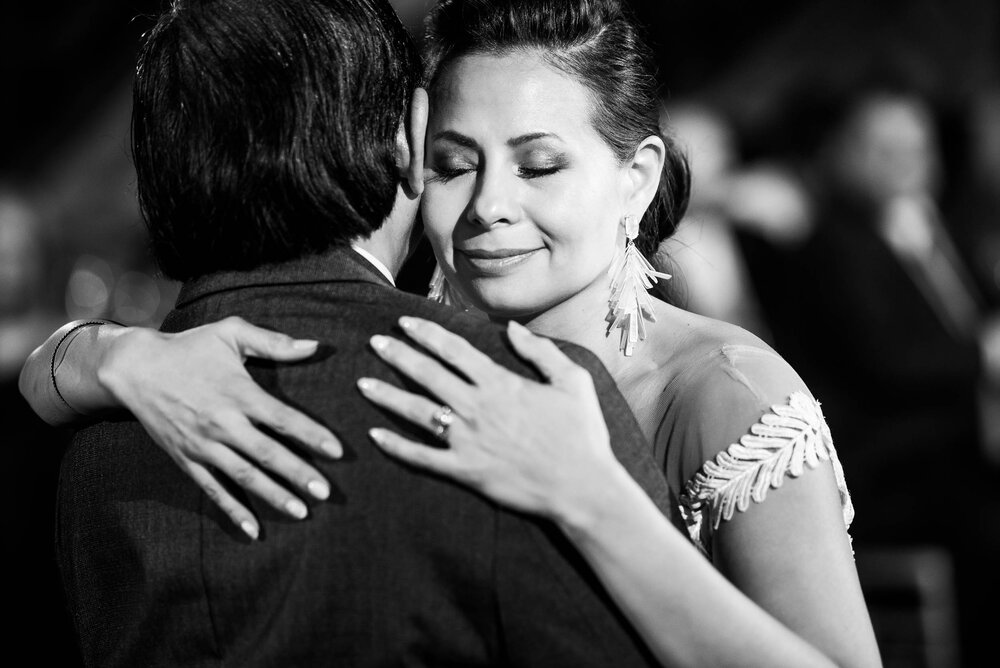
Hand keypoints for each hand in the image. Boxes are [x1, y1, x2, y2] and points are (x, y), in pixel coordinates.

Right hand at [98, 316, 341, 538]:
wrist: (134, 367)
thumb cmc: (189, 347)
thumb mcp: (230, 333)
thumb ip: (274, 342)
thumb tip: (314, 346)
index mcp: (239, 393)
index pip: (283, 419)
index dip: (312, 436)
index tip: (338, 452)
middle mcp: (223, 423)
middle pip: (267, 454)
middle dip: (298, 474)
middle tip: (326, 493)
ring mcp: (204, 445)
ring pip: (244, 476)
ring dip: (273, 496)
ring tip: (302, 512)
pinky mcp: (187, 459)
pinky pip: (213, 489)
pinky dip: (233, 510)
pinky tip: (253, 529)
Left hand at [357, 317, 620, 523]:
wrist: (582, 486)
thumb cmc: (581, 433)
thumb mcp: (572, 380)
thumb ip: (539, 351)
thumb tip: (511, 328)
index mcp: (501, 383)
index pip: (454, 350)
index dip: (427, 334)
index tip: (405, 322)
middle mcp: (478, 407)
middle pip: (428, 375)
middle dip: (398, 355)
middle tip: (374, 342)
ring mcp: (468, 440)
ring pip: (417, 412)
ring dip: (388, 396)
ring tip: (362, 384)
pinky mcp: (465, 471)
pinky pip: (422, 457)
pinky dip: (397, 447)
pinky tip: (375, 436)